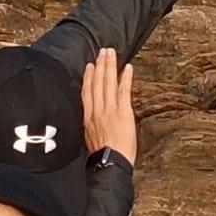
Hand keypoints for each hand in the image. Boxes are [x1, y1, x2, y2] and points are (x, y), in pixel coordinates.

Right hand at [81, 47, 138, 165]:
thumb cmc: (102, 157)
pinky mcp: (122, 112)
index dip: (88, 77)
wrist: (109, 163)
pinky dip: (125, 78)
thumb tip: (94, 123)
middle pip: (97, 83)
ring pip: (108, 83)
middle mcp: (97, 110)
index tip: (90, 66)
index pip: (87, 92)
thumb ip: (92, 127)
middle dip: (100, 66)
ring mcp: (109, 110)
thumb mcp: (90, 140)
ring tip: (111, 53)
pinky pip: (124, 91)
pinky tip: (128, 67)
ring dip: (110, 66)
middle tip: (102, 52)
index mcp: (88, 118)